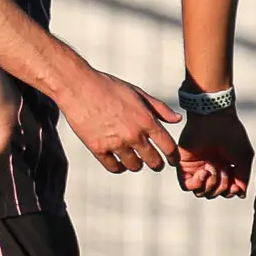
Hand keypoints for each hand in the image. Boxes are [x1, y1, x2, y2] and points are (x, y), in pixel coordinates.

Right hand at [59, 66, 178, 173]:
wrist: (78, 87)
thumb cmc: (110, 87)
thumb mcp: (138, 94)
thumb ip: (159, 108)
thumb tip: (177, 119)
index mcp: (146, 121)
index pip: (168, 147)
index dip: (173, 157)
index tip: (173, 160)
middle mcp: (133, 135)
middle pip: (154, 162)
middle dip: (157, 163)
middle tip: (156, 163)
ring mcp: (115, 144)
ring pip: (135, 166)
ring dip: (137, 164)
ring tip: (136, 159)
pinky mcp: (98, 149)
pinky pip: (114, 167)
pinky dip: (119, 167)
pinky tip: (120, 161)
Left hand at [176, 102, 253, 198]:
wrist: (213, 119)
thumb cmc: (231, 135)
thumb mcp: (243, 158)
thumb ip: (243, 177)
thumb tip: (240, 194)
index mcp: (225, 167)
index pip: (226, 190)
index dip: (231, 191)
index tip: (235, 182)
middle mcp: (211, 168)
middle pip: (214, 193)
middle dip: (222, 187)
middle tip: (225, 171)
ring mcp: (197, 167)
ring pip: (201, 192)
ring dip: (210, 186)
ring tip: (213, 170)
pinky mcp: (184, 165)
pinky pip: (187, 186)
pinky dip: (197, 184)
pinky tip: (205, 172)